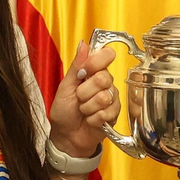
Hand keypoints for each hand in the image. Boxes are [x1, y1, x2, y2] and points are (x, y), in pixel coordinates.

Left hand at [48, 40, 120, 158]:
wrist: (66, 136)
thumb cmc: (64, 111)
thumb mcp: (65, 86)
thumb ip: (76, 66)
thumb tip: (84, 44)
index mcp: (93, 71)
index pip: (107, 55)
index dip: (97, 62)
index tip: (85, 71)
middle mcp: (105, 82)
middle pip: (104, 78)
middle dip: (85, 91)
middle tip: (79, 98)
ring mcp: (112, 98)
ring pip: (104, 97)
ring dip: (88, 107)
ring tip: (83, 111)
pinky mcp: (114, 114)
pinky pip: (107, 112)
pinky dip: (93, 118)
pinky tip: (90, 120)